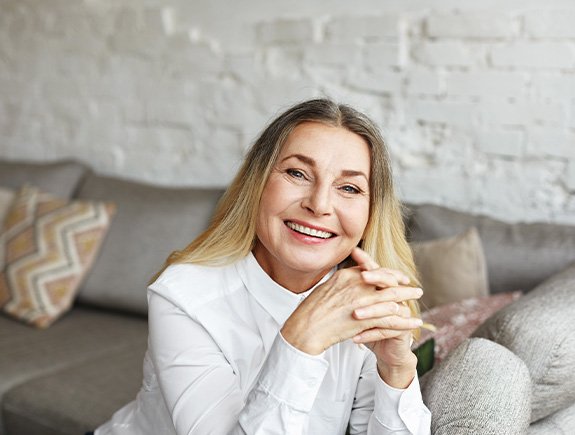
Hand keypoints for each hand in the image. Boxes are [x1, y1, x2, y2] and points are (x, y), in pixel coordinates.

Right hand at [281, 249, 421, 363]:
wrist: (305, 328)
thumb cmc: (310, 312)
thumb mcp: (325, 288)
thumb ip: (341, 283)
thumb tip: (349, 279)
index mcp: (346, 276)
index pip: (373, 270)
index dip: (387, 273)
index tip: (396, 277)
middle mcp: (356, 285)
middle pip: (386, 280)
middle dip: (402, 283)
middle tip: (414, 286)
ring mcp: (362, 302)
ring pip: (393, 298)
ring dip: (408, 298)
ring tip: (418, 298)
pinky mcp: (366, 319)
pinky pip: (392, 319)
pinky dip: (405, 321)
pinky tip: (413, 322)